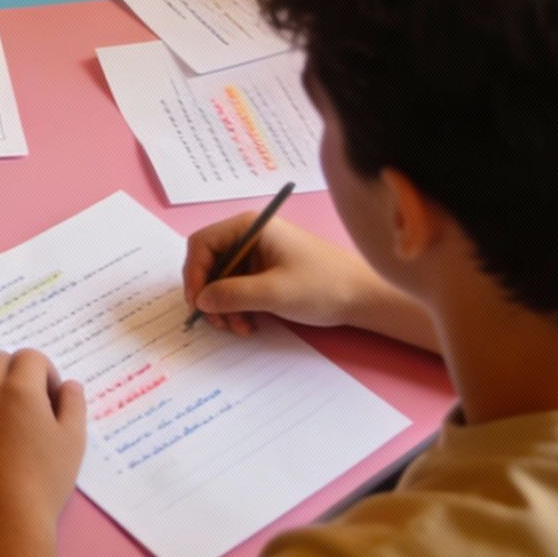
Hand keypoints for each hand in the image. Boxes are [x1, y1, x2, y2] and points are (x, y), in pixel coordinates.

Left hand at [0, 349, 85, 556]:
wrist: (2, 519)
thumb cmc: (44, 481)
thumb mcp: (73, 442)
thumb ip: (73, 405)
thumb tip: (69, 385)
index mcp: (20, 388)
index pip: (31, 357)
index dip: (45, 372)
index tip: (50, 398)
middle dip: (16, 373)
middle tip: (27, 403)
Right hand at [181, 216, 378, 338]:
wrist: (363, 296)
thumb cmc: (322, 285)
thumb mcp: (273, 292)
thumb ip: (232, 295)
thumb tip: (201, 300)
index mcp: (250, 227)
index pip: (203, 244)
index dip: (194, 273)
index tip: (198, 303)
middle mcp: (250, 237)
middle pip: (210, 263)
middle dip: (211, 295)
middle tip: (218, 322)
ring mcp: (259, 255)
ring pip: (223, 281)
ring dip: (225, 307)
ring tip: (239, 328)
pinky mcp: (267, 273)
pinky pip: (239, 289)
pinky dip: (239, 308)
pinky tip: (250, 325)